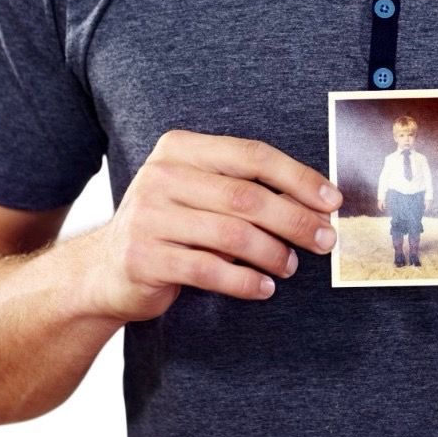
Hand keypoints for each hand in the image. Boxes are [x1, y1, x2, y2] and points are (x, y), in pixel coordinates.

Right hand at [83, 131, 341, 322]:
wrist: (105, 270)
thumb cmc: (170, 227)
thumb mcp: (199, 193)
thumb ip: (245, 189)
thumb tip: (317, 204)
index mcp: (180, 148)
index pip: (252, 155)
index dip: (298, 177)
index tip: (332, 200)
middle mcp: (161, 175)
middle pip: (246, 196)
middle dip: (294, 219)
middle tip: (324, 239)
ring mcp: (149, 216)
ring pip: (232, 234)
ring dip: (273, 253)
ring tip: (290, 266)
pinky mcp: (144, 258)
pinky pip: (209, 270)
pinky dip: (245, 281)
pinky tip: (263, 288)